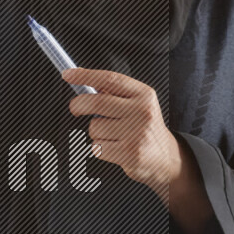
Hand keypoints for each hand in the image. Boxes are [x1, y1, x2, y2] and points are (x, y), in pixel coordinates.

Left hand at [61, 66, 179, 192]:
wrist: (165, 158)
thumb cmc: (145, 128)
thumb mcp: (138, 104)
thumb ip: (114, 93)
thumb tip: (81, 79)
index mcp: (144, 94)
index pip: (110, 79)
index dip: (85, 75)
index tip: (67, 75)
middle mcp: (143, 111)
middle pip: (97, 102)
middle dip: (78, 105)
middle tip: (75, 109)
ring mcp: (137, 133)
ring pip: (94, 127)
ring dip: (95, 132)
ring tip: (112, 135)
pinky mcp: (130, 153)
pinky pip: (97, 147)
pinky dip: (99, 148)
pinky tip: (115, 148)